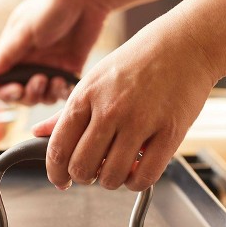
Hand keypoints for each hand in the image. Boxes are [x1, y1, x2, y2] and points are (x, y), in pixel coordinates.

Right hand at [0, 0, 108, 105]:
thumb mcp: (24, 31)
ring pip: (43, 96)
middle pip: (23, 95)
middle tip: (40, 80)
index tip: (17, 89)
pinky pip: (63, 92)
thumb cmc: (50, 6)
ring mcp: (50, 67)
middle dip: (29, 95)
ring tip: (56, 80)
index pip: (2, 83)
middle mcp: (30, 63)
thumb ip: (4, 56)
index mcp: (14, 52)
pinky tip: (66, 83)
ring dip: (47, 94)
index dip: (7, 92)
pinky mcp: (70, 69)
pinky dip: (63, 92)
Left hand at [32, 12, 216, 191]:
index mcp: (85, 96)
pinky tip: (137, 170)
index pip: (58, 149)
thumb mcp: (94, 79)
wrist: (187, 43)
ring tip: (118, 167)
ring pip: (111, 178)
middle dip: (84, 177)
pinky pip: (144, 178)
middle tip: (93, 171)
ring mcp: (140, 122)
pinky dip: (136, 183)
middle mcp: (109, 110)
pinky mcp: (169, 134)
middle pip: (82, 168)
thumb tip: (38, 134)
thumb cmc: (139, 60)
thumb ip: (66, 112)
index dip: (56, 173)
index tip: (61, 180)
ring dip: (111, 181)